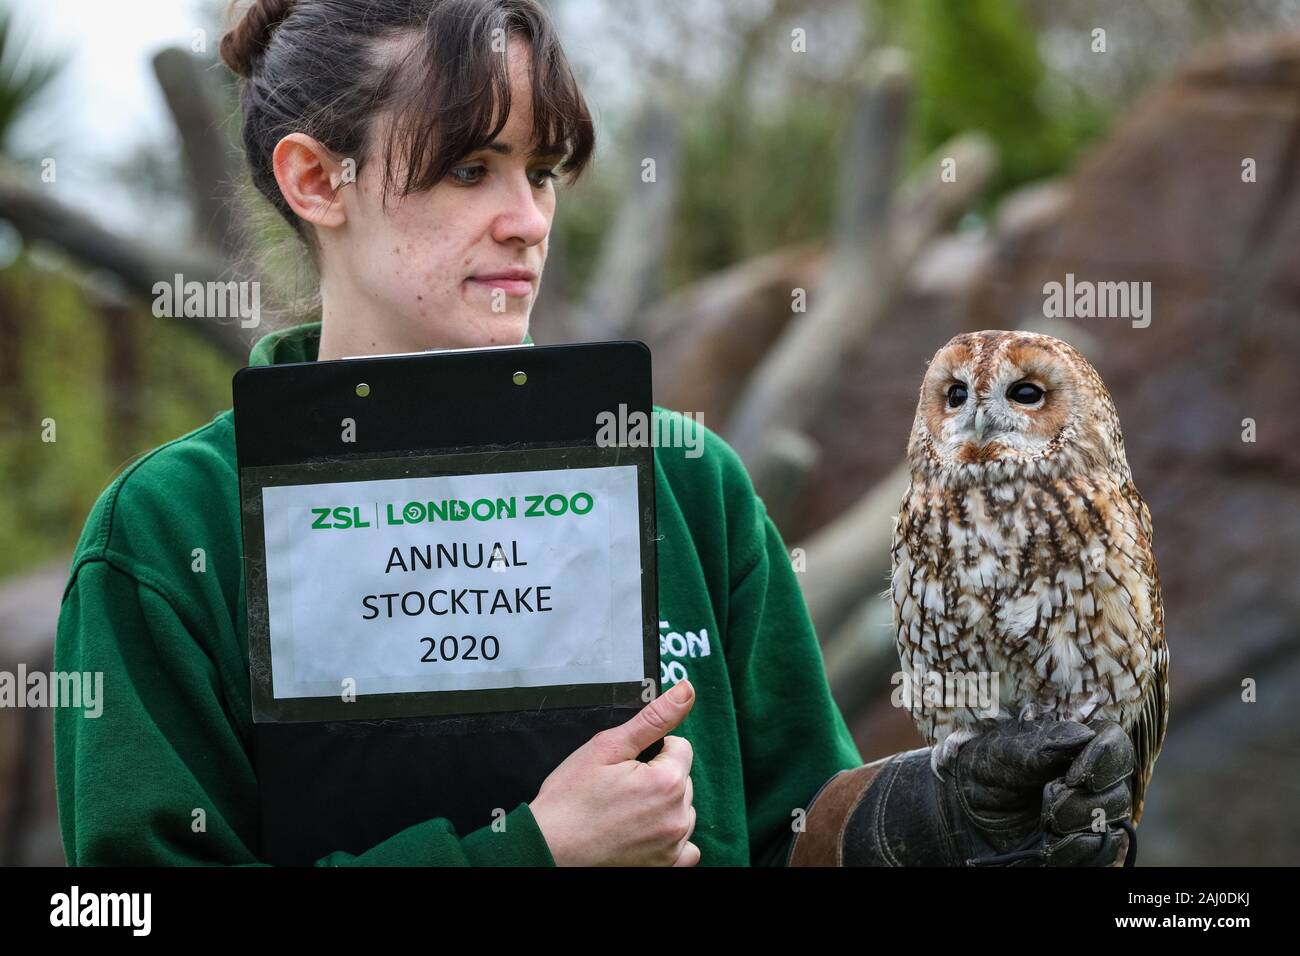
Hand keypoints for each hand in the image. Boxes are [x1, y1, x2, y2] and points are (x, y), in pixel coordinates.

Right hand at [529, 680, 698, 865]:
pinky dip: (671, 839)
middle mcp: (678, 816)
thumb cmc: (569, 799)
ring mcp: (672, 846)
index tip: (625, 765)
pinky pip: (686, 848)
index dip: (651, 750)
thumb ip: (654, 718)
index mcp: (667, 782)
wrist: (547, 847)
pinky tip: (644, 833)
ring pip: (682, 810)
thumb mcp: (607, 747)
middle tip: (619, 788)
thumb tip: (686, 689)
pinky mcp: (665, 867)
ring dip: (663, 806)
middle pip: (681, 779)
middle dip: (657, 777)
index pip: (680, 747)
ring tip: (625, 811)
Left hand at [839, 717, 1135, 865]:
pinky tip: (1049, 843)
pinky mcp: (1084, 848)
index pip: (1115, 743)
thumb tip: (1084, 732)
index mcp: (1076, 746)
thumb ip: (1040, 743)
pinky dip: (1075, 850)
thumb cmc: (980, 772)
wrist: (957, 816)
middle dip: (1087, 797)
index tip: (1075, 773)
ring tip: (1044, 821)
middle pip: (1121, 786)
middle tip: (1051, 799)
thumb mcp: (1001, 751)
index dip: (1105, 756)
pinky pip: (1101, 853)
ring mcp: (1090, 815)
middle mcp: (1091, 779)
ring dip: (1078, 823)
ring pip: (1113, 821)